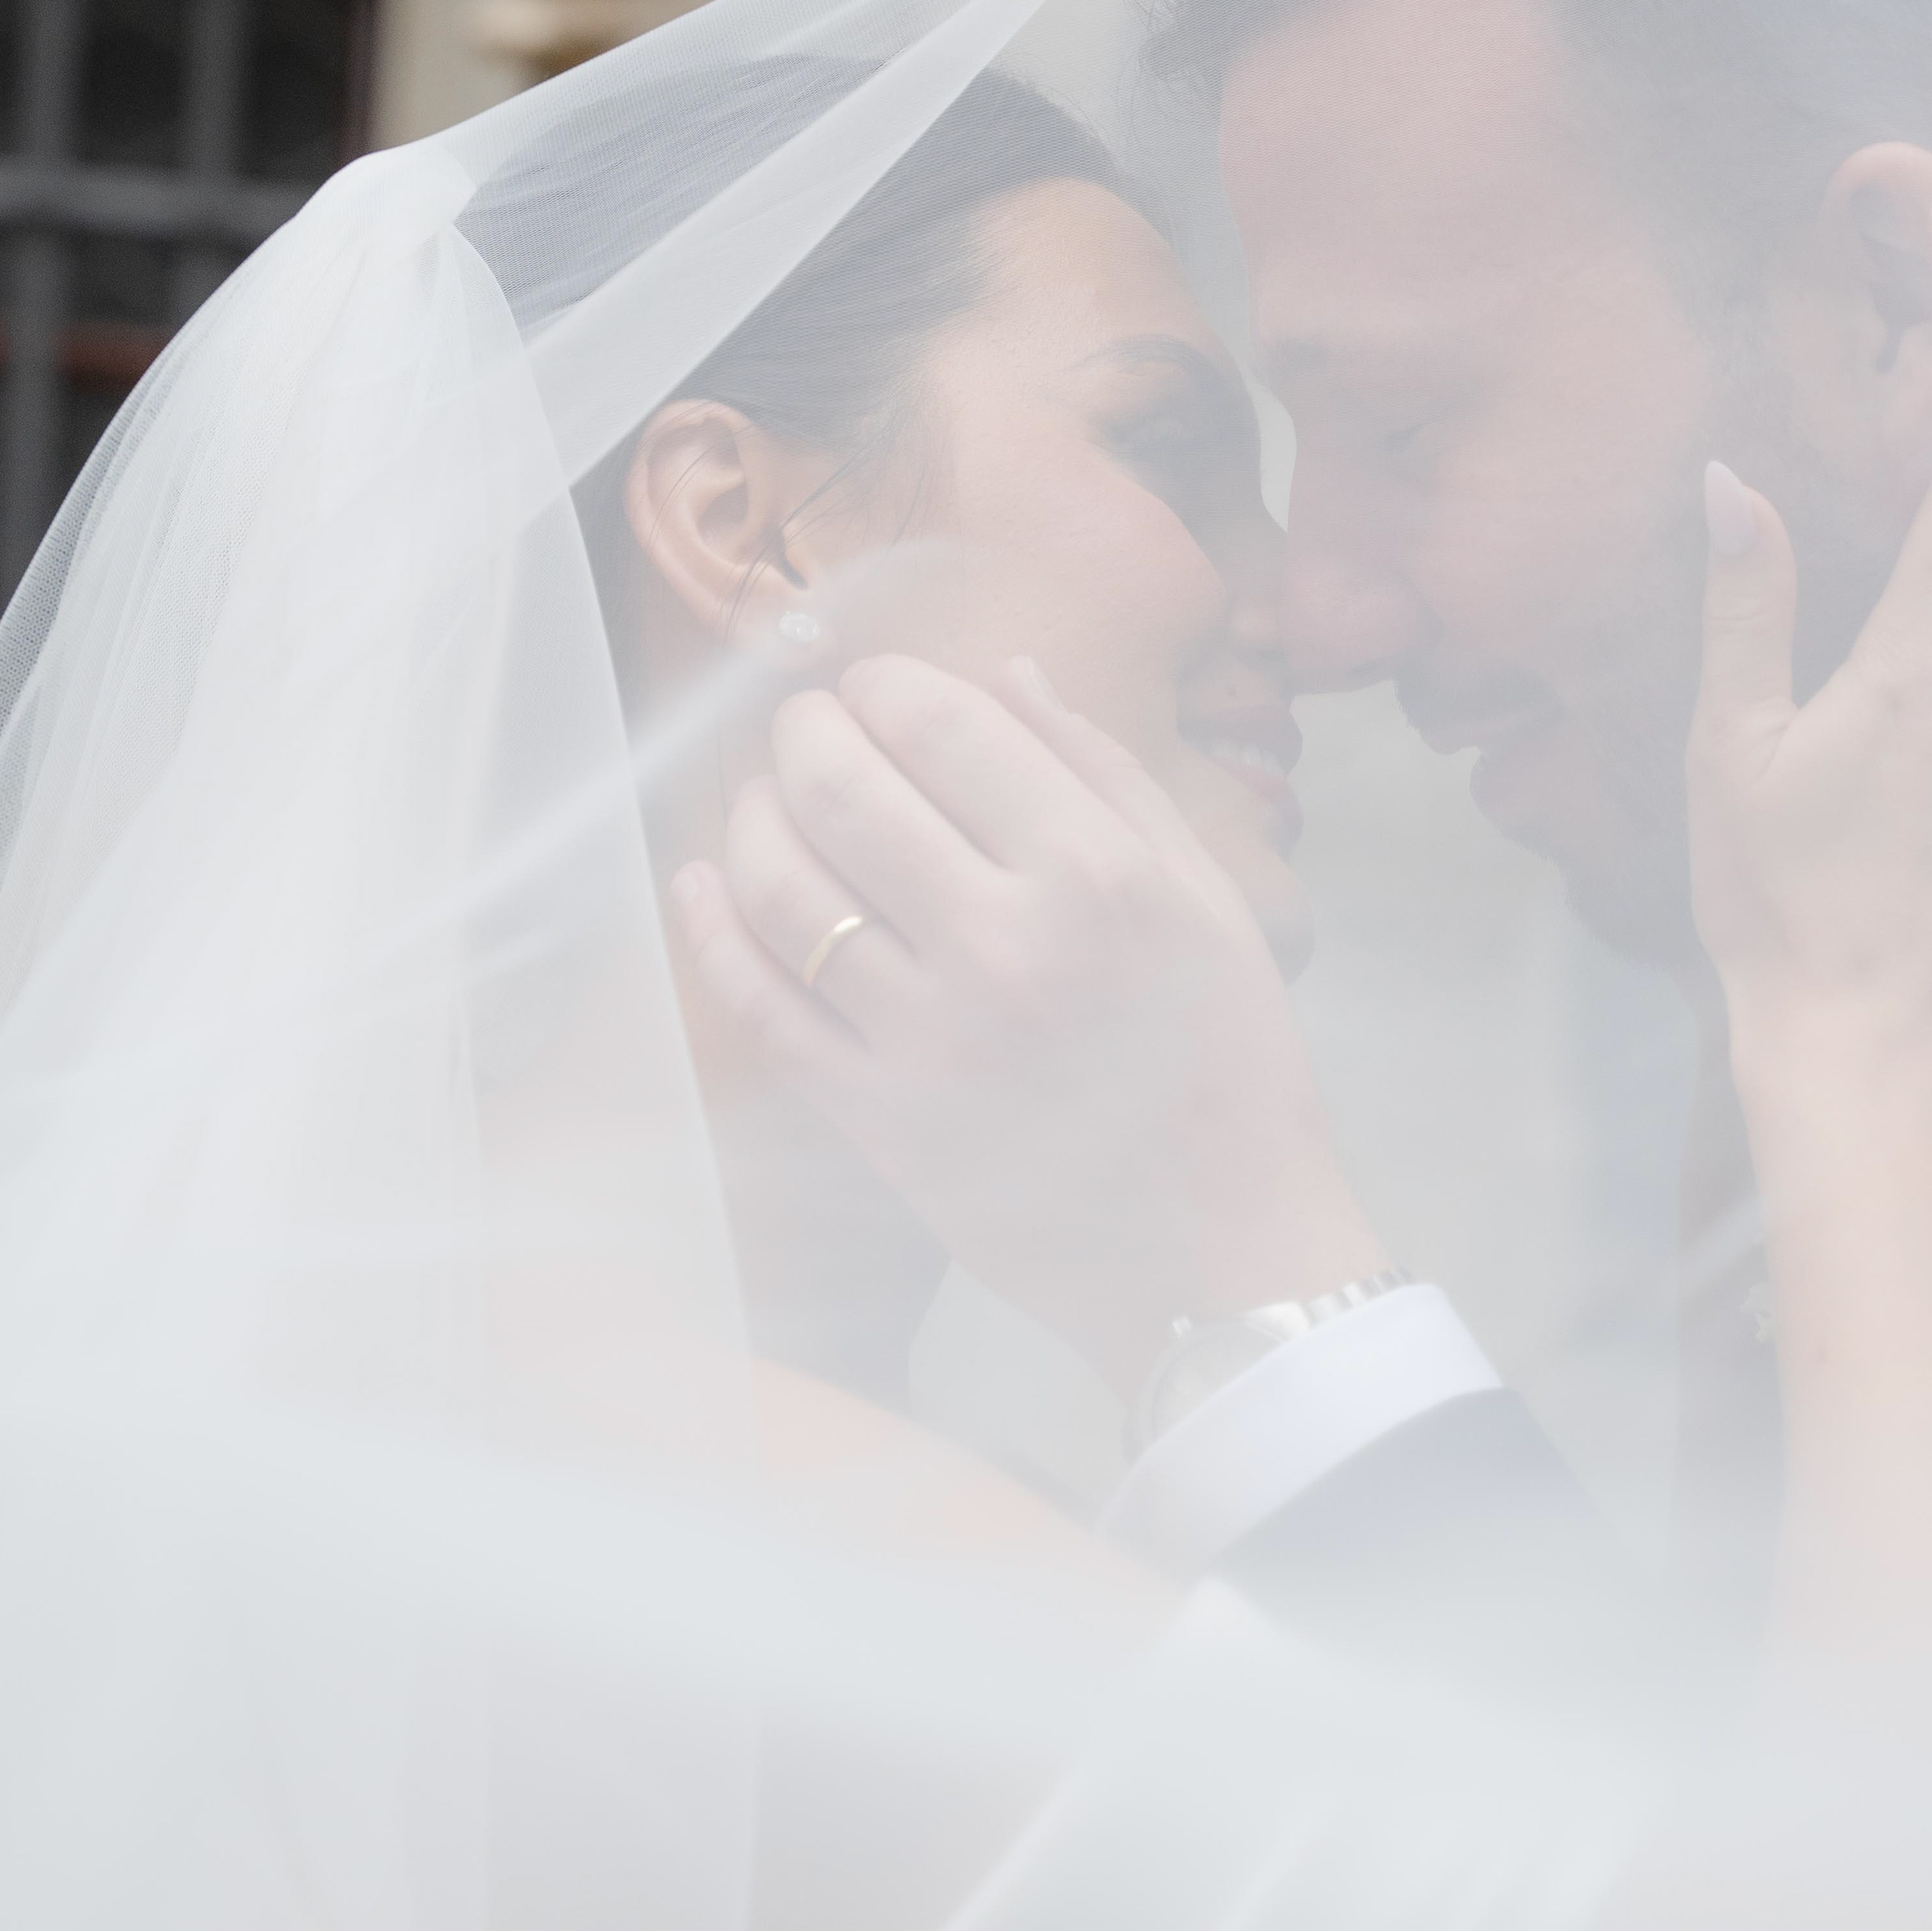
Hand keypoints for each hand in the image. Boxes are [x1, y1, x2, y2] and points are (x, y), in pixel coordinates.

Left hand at [671, 656, 1386, 1400]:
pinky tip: (703, 884)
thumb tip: (1011, 678)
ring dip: (752, 818)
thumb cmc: (1228, 1069)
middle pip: (844, 789)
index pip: (942, 725)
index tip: (877, 688)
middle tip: (808, 727)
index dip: (884, 684)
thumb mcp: (1209, 903)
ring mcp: (932, 1037)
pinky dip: (714, 931)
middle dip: (805, 732)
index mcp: (1096, 875)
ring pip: (786, 888)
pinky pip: (764, 1006)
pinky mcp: (882, 1119)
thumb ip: (1110, 780)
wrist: (1225, 1252)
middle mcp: (1006, 943)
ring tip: (767, 800)